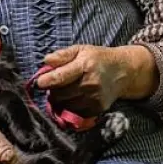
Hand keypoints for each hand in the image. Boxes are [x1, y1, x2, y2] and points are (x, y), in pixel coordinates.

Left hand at [36, 44, 157, 116]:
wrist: (123, 72)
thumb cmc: (98, 59)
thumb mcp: (81, 50)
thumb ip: (62, 55)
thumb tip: (46, 61)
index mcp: (85, 65)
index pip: (60, 77)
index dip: (46, 81)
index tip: (39, 82)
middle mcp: (90, 83)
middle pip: (60, 94)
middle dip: (52, 91)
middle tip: (54, 85)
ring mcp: (94, 98)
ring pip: (66, 105)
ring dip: (60, 100)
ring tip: (65, 91)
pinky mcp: (98, 109)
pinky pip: (75, 113)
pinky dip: (70, 107)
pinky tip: (74, 98)